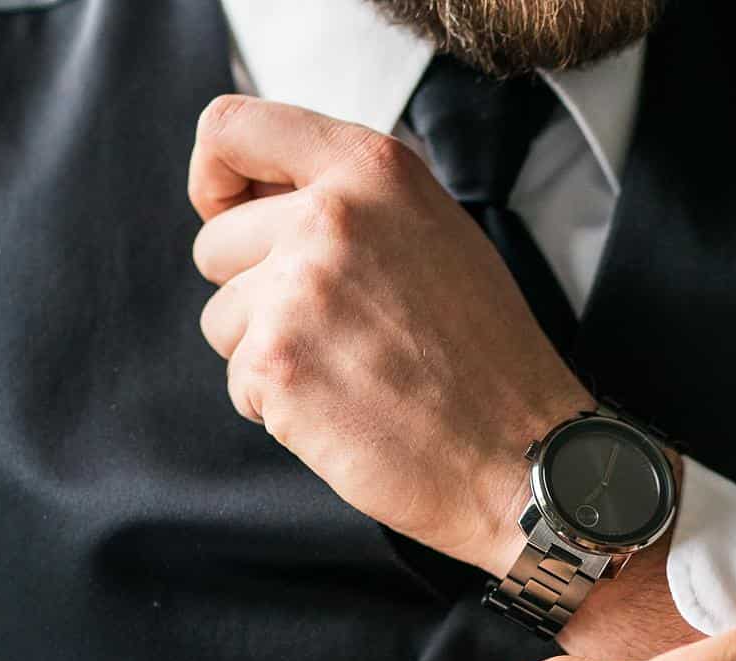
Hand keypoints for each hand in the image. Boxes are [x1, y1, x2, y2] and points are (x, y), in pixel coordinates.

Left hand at [187, 94, 593, 575]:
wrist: (520, 455)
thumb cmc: (487, 357)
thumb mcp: (436, 232)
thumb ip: (353, 200)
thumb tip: (264, 196)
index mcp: (372, 169)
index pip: (232, 129)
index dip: (215, 177)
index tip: (228, 213)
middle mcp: (330, 216)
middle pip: (216, 243)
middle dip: (253, 292)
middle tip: (331, 331)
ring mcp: (297, 289)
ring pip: (222, 318)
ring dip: (268, 353)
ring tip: (349, 373)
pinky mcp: (277, 362)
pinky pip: (238, 381)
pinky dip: (278, 407)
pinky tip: (345, 412)